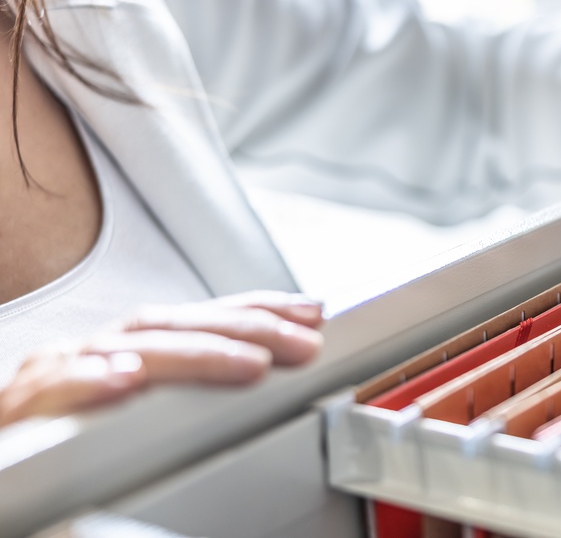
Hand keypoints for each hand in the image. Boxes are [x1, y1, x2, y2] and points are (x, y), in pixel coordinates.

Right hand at [0, 291, 323, 426]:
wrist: (1, 466)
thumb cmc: (60, 432)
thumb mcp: (132, 404)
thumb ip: (187, 388)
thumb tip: (260, 370)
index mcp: (128, 349)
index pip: (201, 318)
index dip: (258, 310)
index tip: (314, 311)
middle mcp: (95, 353)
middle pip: (175, 325)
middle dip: (246, 328)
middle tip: (304, 341)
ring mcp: (56, 376)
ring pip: (128, 350)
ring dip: (193, 353)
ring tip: (250, 363)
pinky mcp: (18, 410)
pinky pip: (51, 391)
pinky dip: (88, 380)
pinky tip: (124, 379)